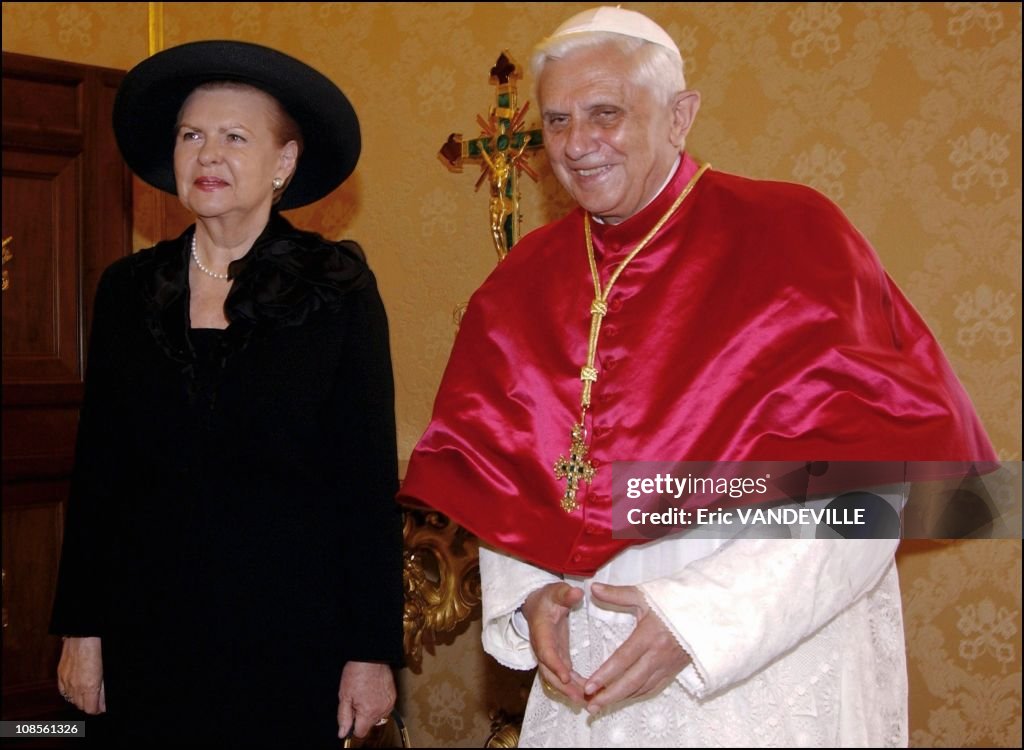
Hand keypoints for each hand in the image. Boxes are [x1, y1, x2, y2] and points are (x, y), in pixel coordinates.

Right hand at [57, 637, 105, 713]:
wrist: (83, 636)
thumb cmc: (98, 650)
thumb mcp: (104, 672)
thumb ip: (103, 690)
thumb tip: (103, 704)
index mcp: (88, 686)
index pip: (90, 709)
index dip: (97, 709)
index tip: (102, 707)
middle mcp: (75, 686)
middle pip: (81, 706)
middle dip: (90, 705)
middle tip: (98, 701)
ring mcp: (66, 680)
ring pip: (71, 700)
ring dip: (80, 699)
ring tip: (89, 694)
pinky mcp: (61, 674)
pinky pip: (63, 691)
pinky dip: (70, 693)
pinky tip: (76, 689)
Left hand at [337, 661, 395, 738]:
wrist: (370, 657)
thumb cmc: (356, 673)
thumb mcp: (344, 696)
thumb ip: (343, 717)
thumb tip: (343, 733)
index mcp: (368, 712)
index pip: (360, 733)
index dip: (353, 726)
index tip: (351, 716)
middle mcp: (381, 710)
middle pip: (369, 725)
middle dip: (362, 717)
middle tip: (357, 701)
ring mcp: (389, 704)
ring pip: (378, 717)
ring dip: (371, 711)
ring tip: (366, 695)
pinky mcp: (393, 697)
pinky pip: (385, 708)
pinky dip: (379, 704)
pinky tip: (373, 693)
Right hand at [521, 582, 586, 703]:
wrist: (537, 604)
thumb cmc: (548, 597)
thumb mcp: (556, 591)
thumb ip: (565, 593)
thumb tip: (577, 592)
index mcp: (541, 632)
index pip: (546, 651)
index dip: (555, 664)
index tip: (567, 676)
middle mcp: (542, 648)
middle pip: (549, 672)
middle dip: (564, 687)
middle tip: (582, 698)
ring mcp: (548, 656)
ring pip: (555, 678)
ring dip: (570, 691)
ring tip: (588, 703)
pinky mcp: (556, 659)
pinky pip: (562, 677)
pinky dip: (573, 687)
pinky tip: (588, 694)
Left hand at [583, 583, 690, 713]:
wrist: (706, 613)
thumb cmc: (674, 602)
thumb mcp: (645, 595)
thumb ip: (617, 594)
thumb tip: (593, 588)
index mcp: (649, 635)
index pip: (623, 659)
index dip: (605, 674)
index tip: (588, 686)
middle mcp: (658, 654)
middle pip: (631, 681)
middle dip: (609, 695)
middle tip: (590, 706)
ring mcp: (667, 665)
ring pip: (642, 688)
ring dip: (620, 699)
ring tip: (600, 705)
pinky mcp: (673, 671)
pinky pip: (653, 688)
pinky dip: (636, 695)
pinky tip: (623, 698)